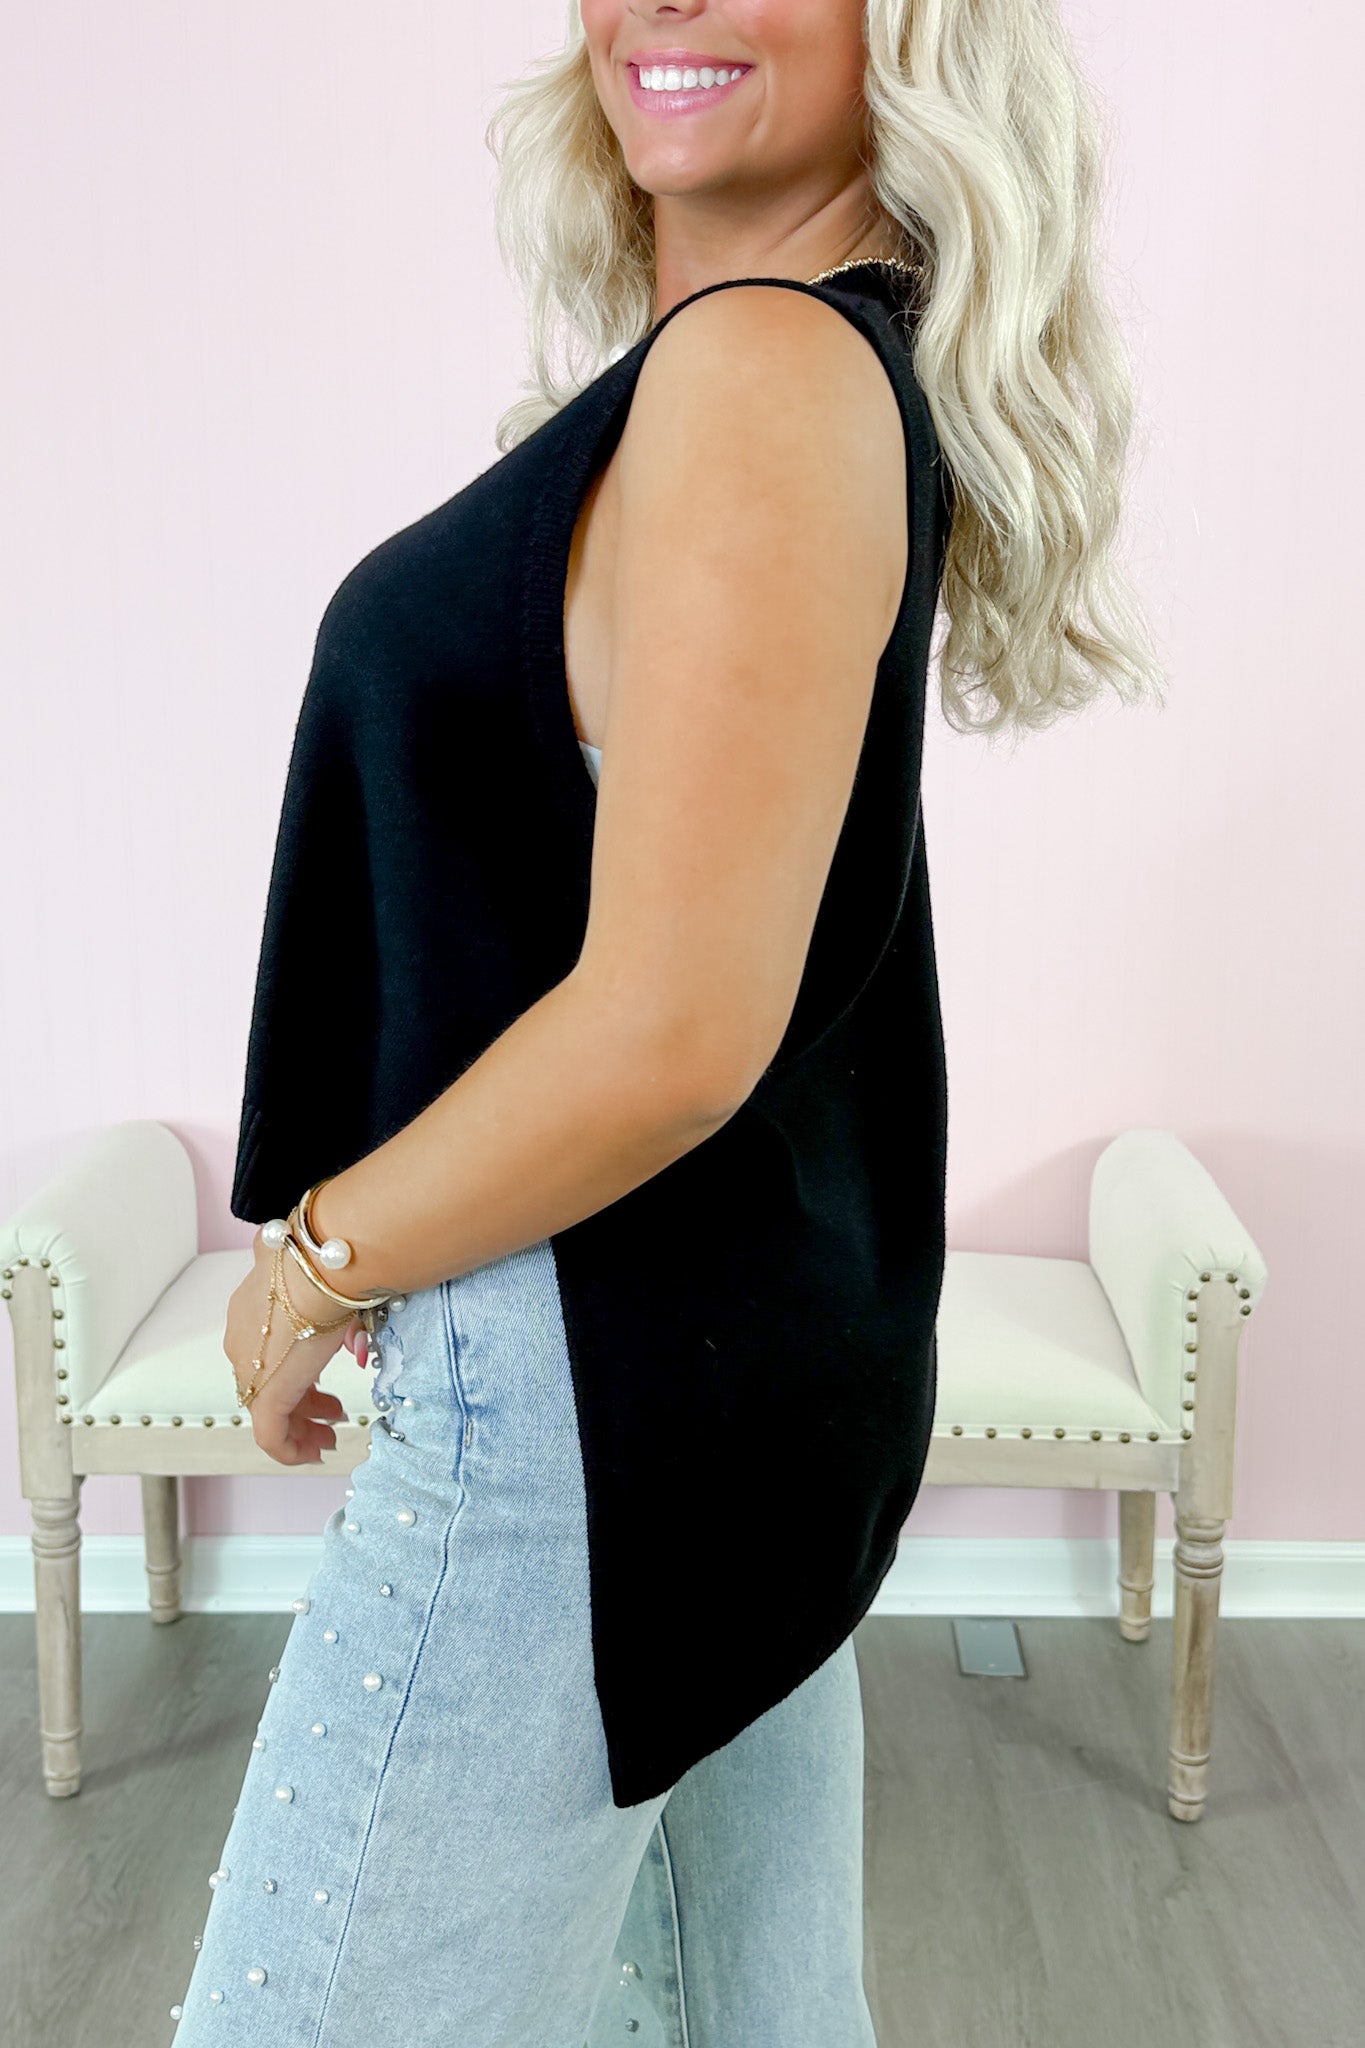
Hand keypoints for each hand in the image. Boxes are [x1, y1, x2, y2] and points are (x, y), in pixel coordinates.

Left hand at [223, 1228, 366, 1465]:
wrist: (319, 1267)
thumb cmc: (329, 1268)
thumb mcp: (332, 1290)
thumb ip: (340, 1319)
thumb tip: (356, 1346)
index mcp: (254, 1310)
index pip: (267, 1353)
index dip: (297, 1373)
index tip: (322, 1387)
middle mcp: (242, 1340)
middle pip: (268, 1383)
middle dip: (302, 1403)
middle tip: (332, 1412)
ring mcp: (249, 1369)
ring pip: (268, 1411)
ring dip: (300, 1427)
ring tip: (328, 1436)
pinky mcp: (264, 1395)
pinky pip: (271, 1436)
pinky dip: (292, 1450)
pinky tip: (316, 1453)